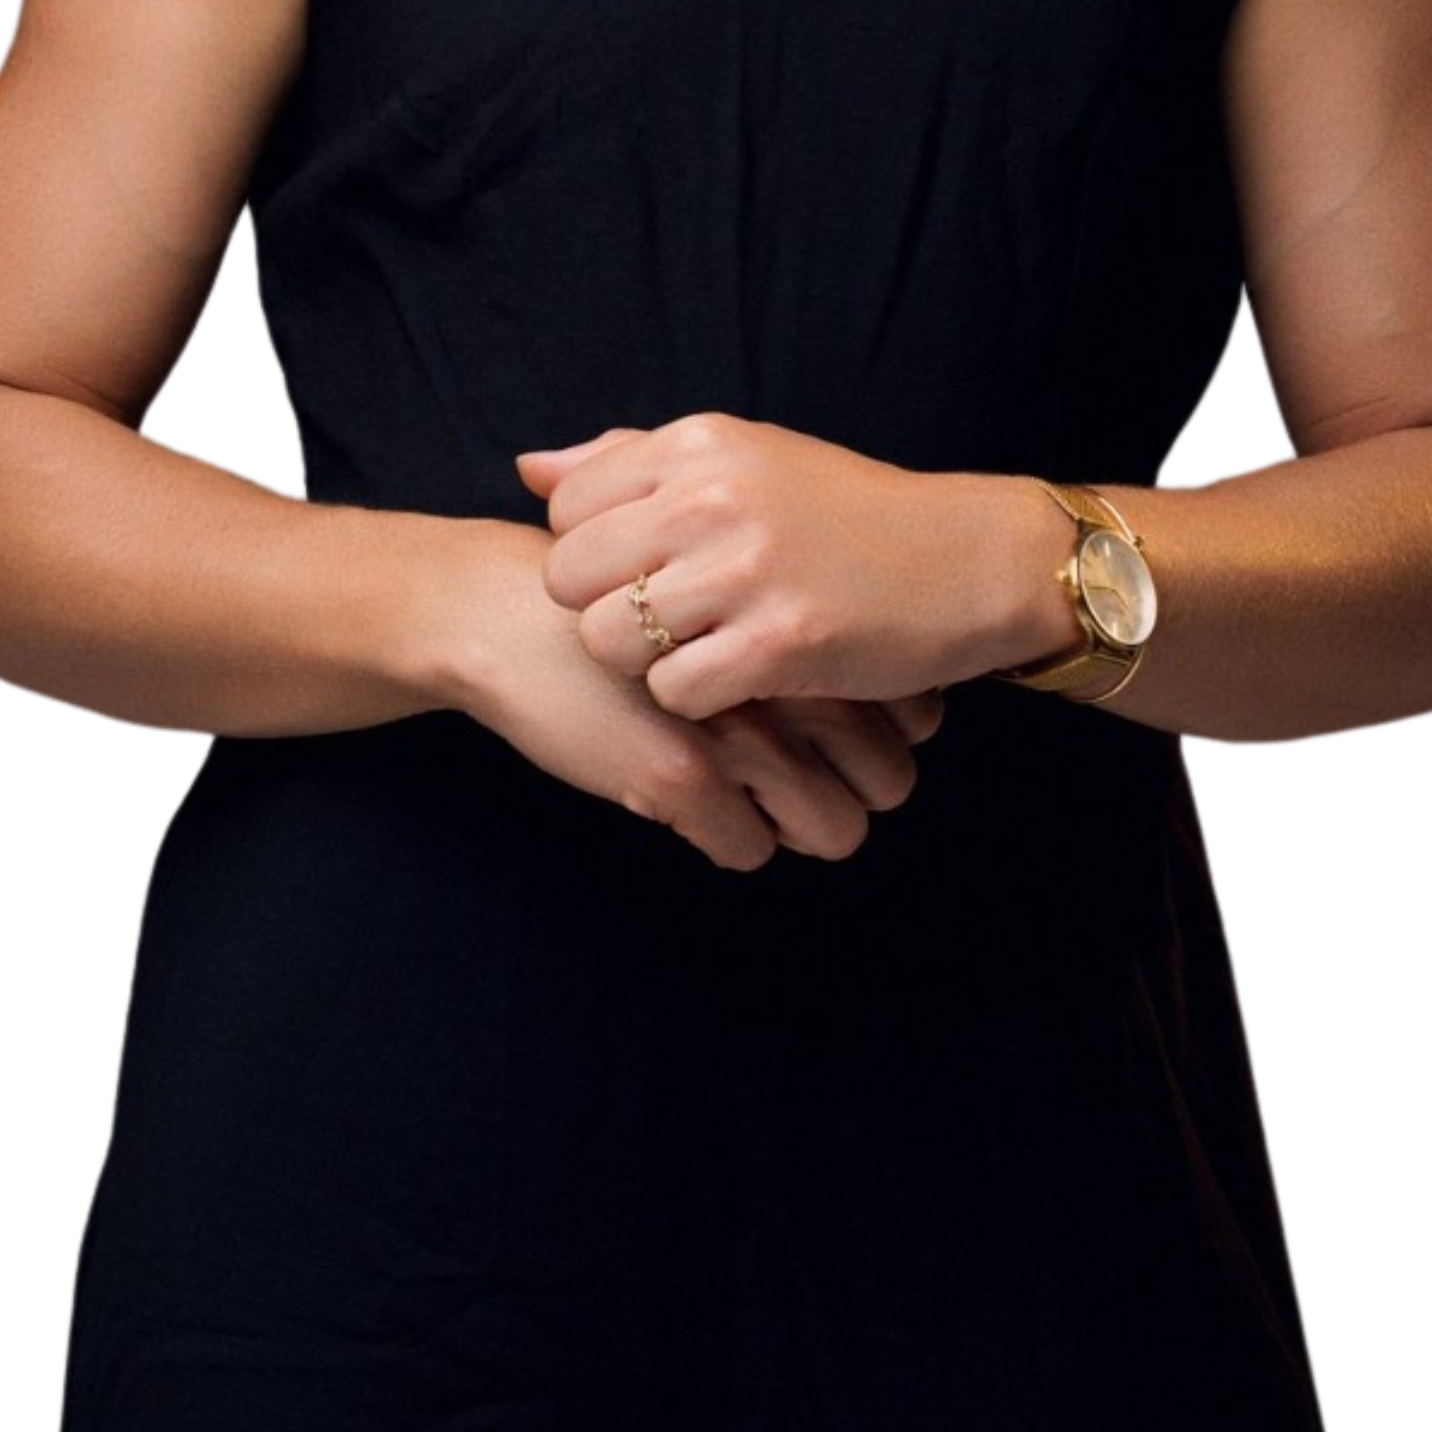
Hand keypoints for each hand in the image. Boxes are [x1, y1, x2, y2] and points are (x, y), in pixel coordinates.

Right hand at [449, 522, 932, 871]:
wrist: (512, 612)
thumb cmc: (623, 595)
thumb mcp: (725, 583)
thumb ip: (802, 620)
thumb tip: (879, 677)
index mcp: (807, 621)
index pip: (919, 714)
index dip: (895, 739)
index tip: (852, 737)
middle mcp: (788, 673)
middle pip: (891, 780)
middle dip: (858, 793)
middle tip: (809, 782)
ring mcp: (737, 728)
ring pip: (834, 829)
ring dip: (801, 827)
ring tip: (758, 801)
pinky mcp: (678, 776)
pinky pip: (747, 849)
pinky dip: (730, 837)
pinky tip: (699, 805)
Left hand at [514, 415, 983, 725]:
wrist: (963, 561)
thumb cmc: (845, 514)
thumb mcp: (741, 458)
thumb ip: (628, 461)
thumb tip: (528, 470)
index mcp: (699, 444)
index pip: (565, 509)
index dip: (590, 554)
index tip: (644, 571)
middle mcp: (712, 497)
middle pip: (569, 578)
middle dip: (603, 611)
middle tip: (664, 623)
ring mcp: (746, 570)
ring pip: (609, 640)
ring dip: (643, 663)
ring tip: (698, 651)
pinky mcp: (779, 642)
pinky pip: (673, 691)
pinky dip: (696, 700)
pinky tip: (737, 679)